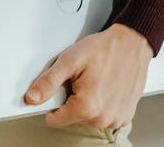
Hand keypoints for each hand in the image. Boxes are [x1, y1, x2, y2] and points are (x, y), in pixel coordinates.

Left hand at [24, 23, 153, 130]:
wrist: (132, 43)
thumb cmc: (104, 49)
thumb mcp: (70, 59)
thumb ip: (48, 81)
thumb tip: (32, 98)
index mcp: (86, 107)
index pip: (54, 119)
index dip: (54, 101)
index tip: (63, 86)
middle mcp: (102, 118)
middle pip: (72, 117)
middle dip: (73, 98)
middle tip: (82, 78)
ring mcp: (115, 119)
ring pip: (88, 117)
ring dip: (89, 102)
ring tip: (96, 80)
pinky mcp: (125, 117)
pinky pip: (104, 116)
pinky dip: (103, 104)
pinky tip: (107, 86)